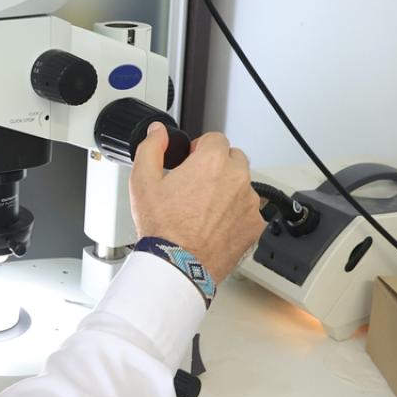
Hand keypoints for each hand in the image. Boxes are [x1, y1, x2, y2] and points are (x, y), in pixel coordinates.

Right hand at [129, 123, 264, 283]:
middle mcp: (236, 178)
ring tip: (204, 209)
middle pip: (233, 158)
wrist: (177, 265)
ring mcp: (249, 203)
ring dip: (228, 189)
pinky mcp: (254, 225)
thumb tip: (158, 132)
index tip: (190, 162)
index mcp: (211, 162)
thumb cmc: (162, 227)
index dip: (199, 148)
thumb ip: (151, 148)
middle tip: (196, 185)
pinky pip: (249, 210)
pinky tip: (215, 225)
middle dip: (217, 166)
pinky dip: (236, 214)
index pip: (215, 138)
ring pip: (242, 185)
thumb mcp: (142, 181)